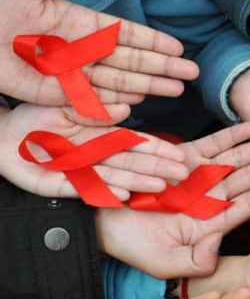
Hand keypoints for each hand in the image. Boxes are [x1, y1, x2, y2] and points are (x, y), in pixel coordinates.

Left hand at [0, 0, 197, 106]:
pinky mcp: (56, 94)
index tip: (177, 47)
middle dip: (162, 67)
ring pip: (118, 82)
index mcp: (79, 23)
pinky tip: (136, 103)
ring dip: (148, 86)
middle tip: (190, 73)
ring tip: (175, 89)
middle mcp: (81, 51)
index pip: (125, 33)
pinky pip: (90, 101)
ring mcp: (71, 75)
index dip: (152, 40)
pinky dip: (112, 104)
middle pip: (130, 61)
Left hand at [0, 104, 186, 200]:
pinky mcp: (60, 185)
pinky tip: (124, 195)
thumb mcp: (66, 104)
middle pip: (130, 162)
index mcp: (97, 135)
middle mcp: (93, 156)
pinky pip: (85, 190)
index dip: (156, 148)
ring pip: (114, 177)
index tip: (178, 153)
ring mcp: (79, 172)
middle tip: (182, 174)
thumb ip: (95, 108)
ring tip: (161, 186)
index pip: (132, 142)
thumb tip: (127, 108)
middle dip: (157, 168)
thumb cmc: (33, 118)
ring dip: (139, 182)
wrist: (1, 137)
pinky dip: (105, 193)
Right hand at [95, 123, 249, 277]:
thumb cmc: (135, 246)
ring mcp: (200, 176)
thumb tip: (219, 249)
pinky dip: (234, 134)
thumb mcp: (168, 263)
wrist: (103, 222)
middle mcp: (213, 196)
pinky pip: (215, 144)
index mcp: (213, 220)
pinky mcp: (184, 158)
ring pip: (240, 157)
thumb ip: (197, 261)